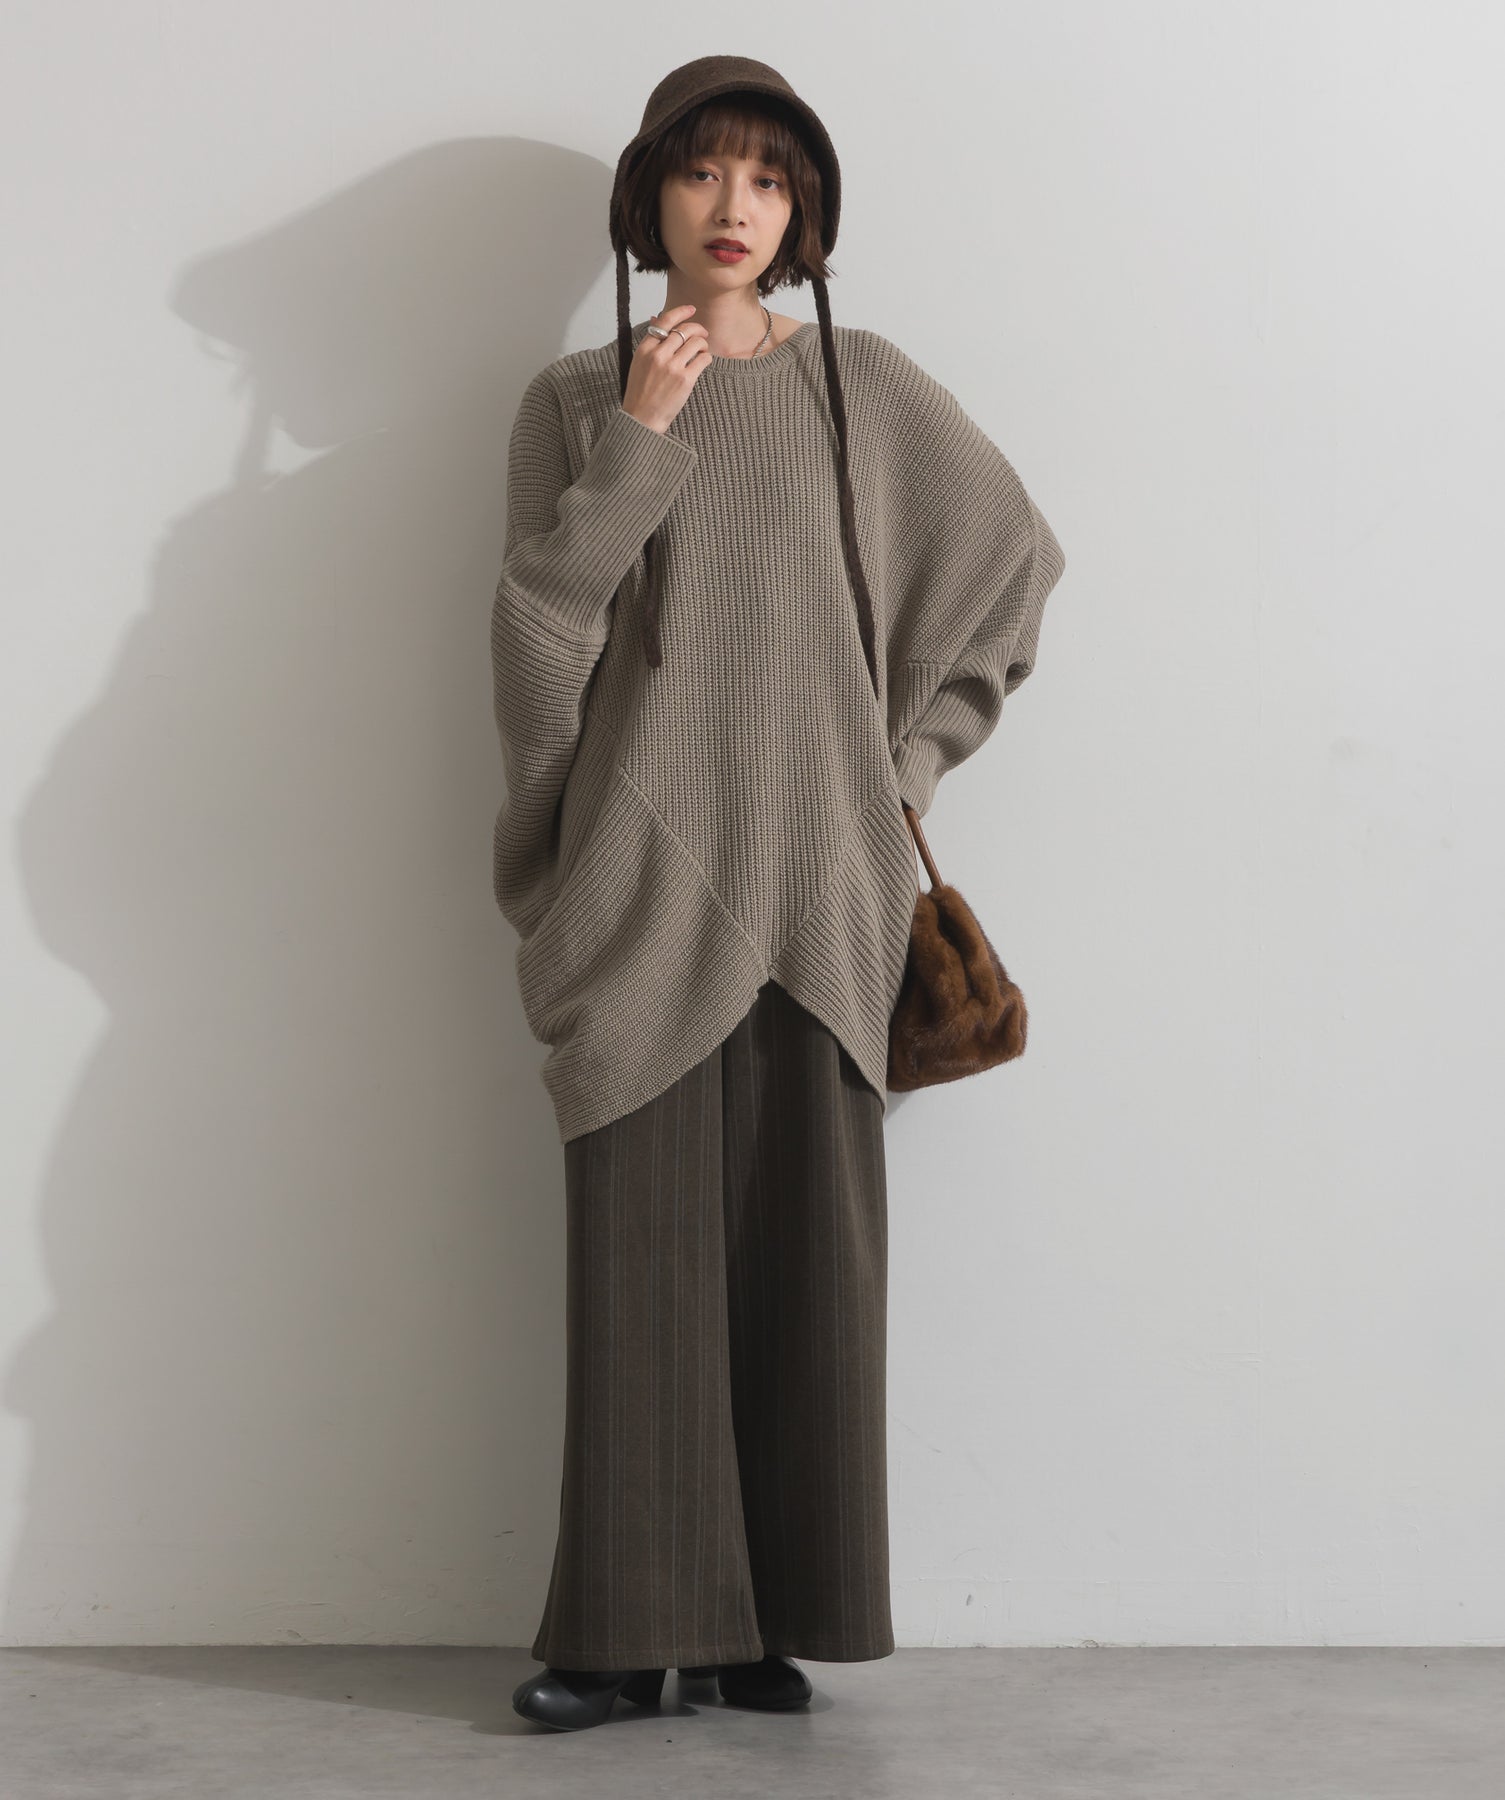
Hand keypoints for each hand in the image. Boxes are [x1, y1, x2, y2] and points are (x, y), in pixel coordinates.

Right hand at [621, 305, 710, 433]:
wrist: (642, 418)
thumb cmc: (640, 393)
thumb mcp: (639, 363)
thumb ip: (650, 341)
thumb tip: (656, 318)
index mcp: (645, 349)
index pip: (665, 321)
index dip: (681, 311)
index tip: (691, 309)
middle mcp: (658, 355)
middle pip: (684, 330)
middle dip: (697, 329)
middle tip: (702, 333)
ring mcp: (672, 367)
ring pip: (696, 342)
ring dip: (703, 344)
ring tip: (702, 350)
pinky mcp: (685, 379)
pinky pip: (703, 359)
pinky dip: (706, 357)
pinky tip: (704, 361)